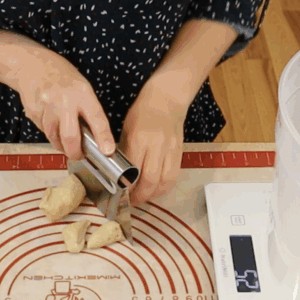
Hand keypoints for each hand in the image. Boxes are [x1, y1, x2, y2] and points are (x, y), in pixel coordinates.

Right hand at [11, 51, 114, 159]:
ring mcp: (47, 107)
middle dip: (75, 152)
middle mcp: (64, 100)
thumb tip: (95, 137)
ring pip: (54, 137)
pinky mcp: (34, 113)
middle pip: (70, 137)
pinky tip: (50, 120)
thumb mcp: (82, 87)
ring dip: (60, 144)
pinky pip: (44, 131)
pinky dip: (49, 131)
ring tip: (64, 138)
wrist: (32, 66)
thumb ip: (88, 109)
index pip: (97, 119)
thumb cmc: (61, 77)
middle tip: (78, 155)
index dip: (103, 137)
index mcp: (82, 93)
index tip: (108, 151)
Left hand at [120, 82, 188, 205]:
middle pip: (150, 180)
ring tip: (144, 198)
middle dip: (140, 196)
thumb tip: (119, 172)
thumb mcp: (127, 129)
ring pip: (165, 182)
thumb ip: (125, 151)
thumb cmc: (143, 111)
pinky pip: (174, 175)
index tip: (120, 194)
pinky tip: (156, 189)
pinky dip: (165, 186)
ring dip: (154, 195)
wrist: (168, 98)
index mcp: (140, 139)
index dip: (126, 186)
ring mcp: (171, 150)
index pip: (132, 170)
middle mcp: (157, 146)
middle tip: (132, 201)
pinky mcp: (180, 152)